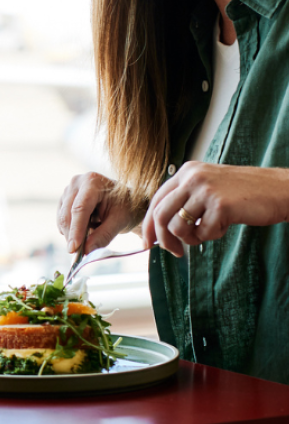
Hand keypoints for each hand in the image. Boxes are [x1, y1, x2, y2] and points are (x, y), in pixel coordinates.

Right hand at [57, 172, 137, 253]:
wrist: (126, 201)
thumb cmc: (126, 208)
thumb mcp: (120, 222)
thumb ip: (103, 236)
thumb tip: (86, 251)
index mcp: (93, 182)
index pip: (80, 209)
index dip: (75, 230)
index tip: (73, 249)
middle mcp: (77, 182)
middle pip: (67, 213)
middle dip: (72, 235)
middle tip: (79, 254)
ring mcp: (68, 189)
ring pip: (62, 218)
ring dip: (72, 233)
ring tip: (91, 235)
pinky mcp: (64, 198)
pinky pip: (61, 219)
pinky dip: (70, 229)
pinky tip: (85, 229)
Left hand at [141, 162, 288, 256]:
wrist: (279, 190)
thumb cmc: (245, 193)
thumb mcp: (208, 186)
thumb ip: (186, 199)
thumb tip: (160, 226)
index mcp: (187, 171)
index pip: (156, 200)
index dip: (148, 224)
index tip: (148, 242)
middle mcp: (192, 177)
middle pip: (160, 215)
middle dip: (164, 239)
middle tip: (174, 252)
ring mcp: (205, 190)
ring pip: (178, 226)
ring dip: (191, 239)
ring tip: (207, 234)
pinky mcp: (220, 205)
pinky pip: (203, 233)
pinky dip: (212, 236)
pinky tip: (225, 226)